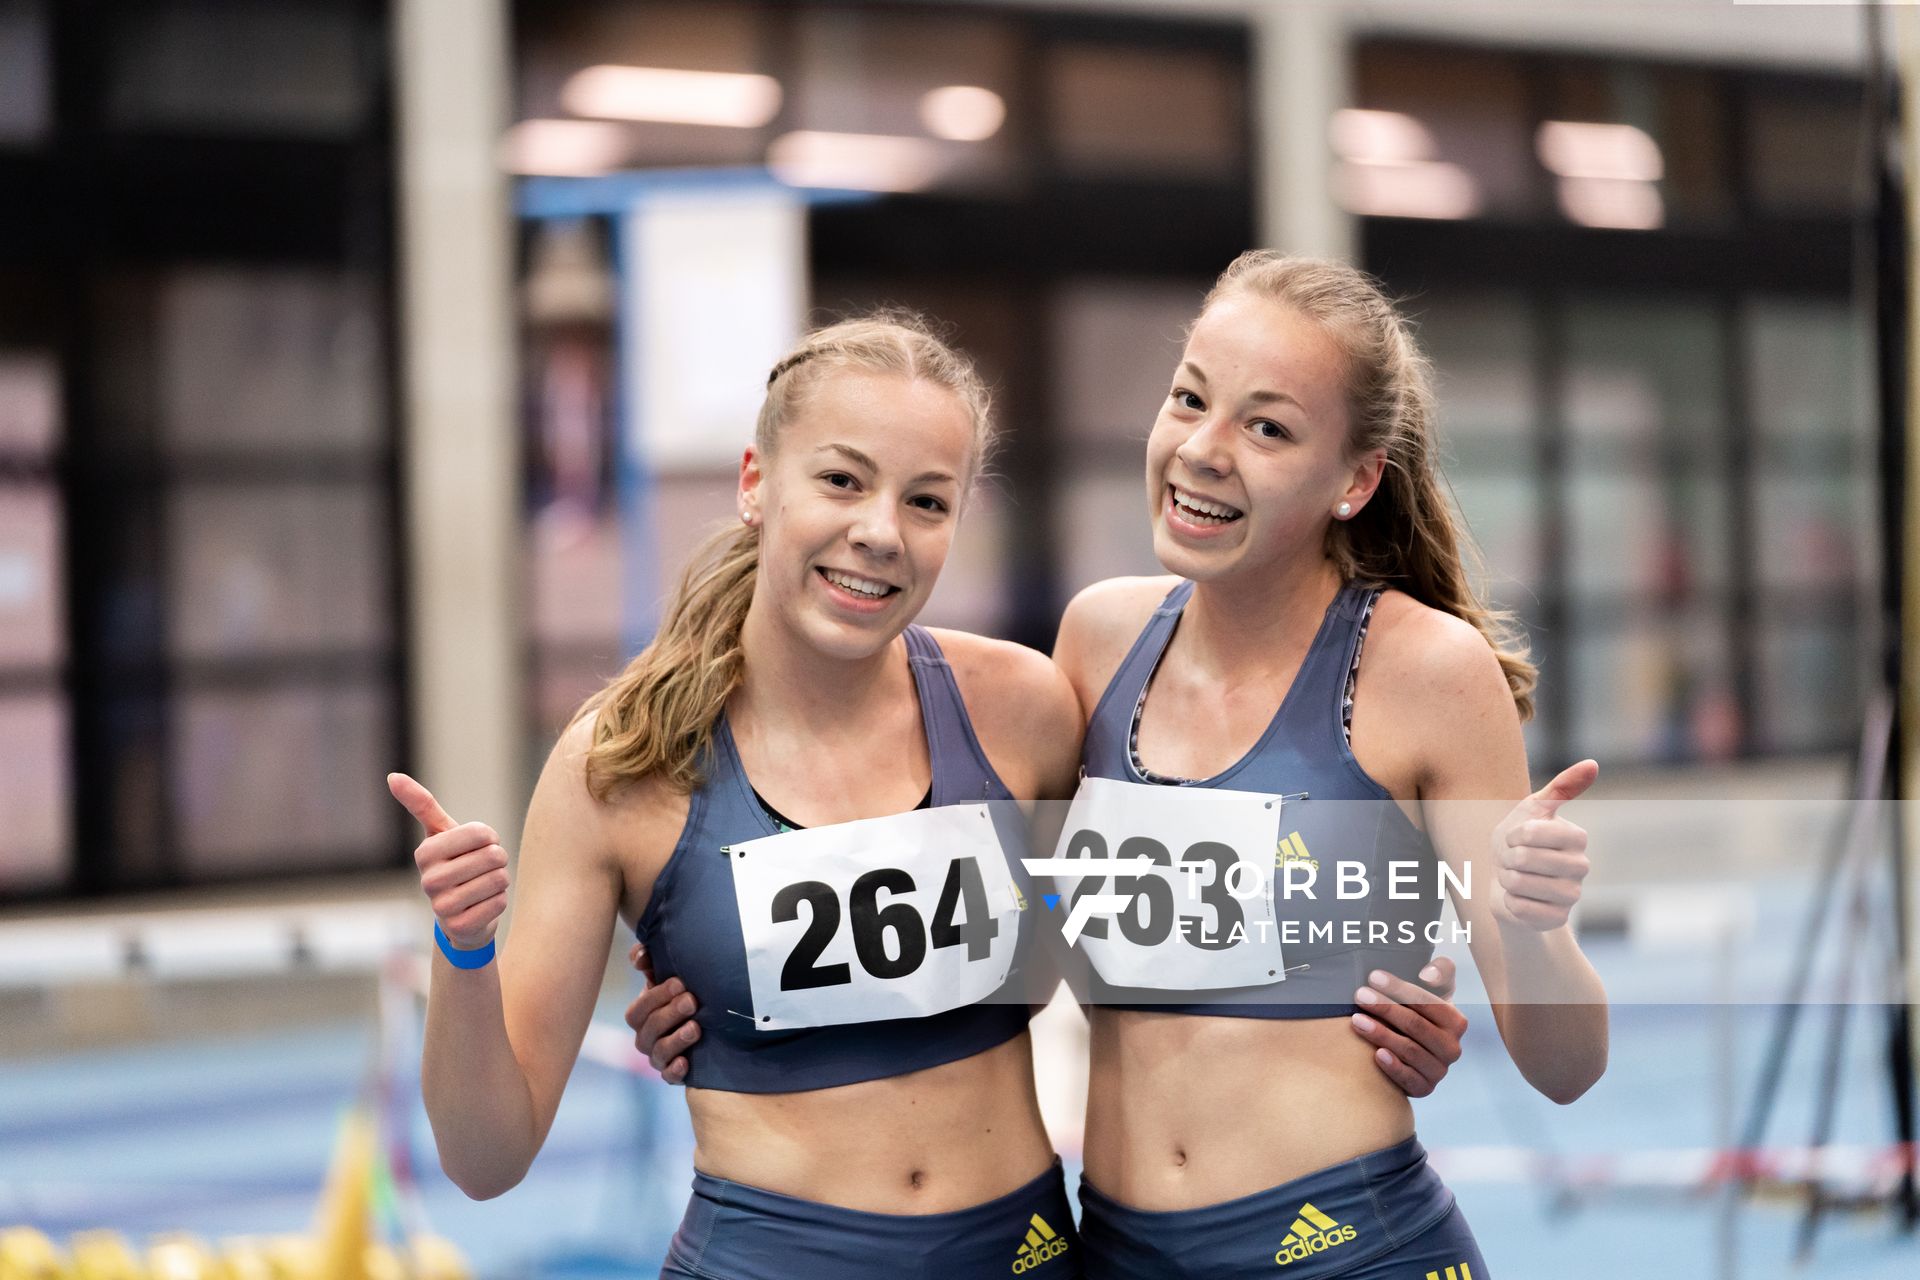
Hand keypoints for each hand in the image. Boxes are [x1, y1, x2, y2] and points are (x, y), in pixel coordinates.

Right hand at [387, 772, 508, 949]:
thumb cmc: (453, 864)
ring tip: (482, 886)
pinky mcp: (459, 928)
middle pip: (493, 857)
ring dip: (499, 881)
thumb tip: (392, 776)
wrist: (459, 915)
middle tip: (482, 869)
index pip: (481, 832)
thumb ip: (421, 804)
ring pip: (498, 880)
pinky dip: (499, 902)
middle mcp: (429, 880)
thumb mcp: (440, 833)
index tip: (478, 845)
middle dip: (497, 860)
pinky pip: (499, 903)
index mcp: (425, 853)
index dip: (489, 838)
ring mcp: (442, 907)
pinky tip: (483, 905)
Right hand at [625, 941, 699, 1083]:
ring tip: (696, 1027)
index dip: (656, 996)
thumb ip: (650, 961)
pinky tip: (687, 1062)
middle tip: (692, 1001)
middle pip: (649, 1029)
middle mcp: (646, 1037)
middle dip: (670, 1014)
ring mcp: (658, 1057)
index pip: (639, 1008)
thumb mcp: (667, 977)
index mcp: (641, 1014)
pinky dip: (675, 1071)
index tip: (680, 983)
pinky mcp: (673, 1074)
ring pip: (659, 1053)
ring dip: (676, 1039)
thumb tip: (640, 957)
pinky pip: (669, 1077)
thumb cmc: (682, 995)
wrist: (708, 1028)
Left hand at [1352, 957, 1467, 1097]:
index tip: (1373, 976)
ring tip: (1356, 1020)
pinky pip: (1409, 1080)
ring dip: (1381, 1034)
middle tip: (1359, 995)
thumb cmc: (1421, 1011)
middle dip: (1386, 1008)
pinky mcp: (1425, 1088)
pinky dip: (1393, 1067)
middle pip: (1416, 1025)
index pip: (1428, 1002)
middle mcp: (1452, 1048)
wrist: (1413, 1047)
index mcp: (1456, 1021)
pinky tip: (1376, 1055)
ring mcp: (1439, 1070)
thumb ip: (1440, 971)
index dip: (1400, 988)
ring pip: (1410, 1051)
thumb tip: (1427, 975)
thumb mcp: (1435, 988)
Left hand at [1490, 760, 1596, 931]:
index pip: (1532, 832)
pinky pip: (1520, 909)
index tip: (1515, 837)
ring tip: (1514, 878)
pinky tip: (1517, 899)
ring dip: (1506, 880)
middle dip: (1507, 858)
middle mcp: (1581, 867)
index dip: (1513, 835)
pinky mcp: (1557, 919)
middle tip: (1512, 860)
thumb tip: (1593, 764)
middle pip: (1525, 859)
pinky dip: (1509, 902)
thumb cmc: (1519, 841)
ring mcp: (1571, 895)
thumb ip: (1561, 787)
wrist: (1507, 882)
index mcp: (1576, 837)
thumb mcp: (1533, 809)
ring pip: (1520, 884)